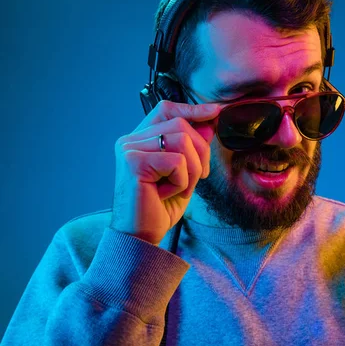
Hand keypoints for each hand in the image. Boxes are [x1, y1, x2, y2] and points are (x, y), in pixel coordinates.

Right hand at [110, 100, 220, 245]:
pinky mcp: (133, 163)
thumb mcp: (184, 173)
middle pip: (181, 125)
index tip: (214, 112)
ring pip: (182, 140)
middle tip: (199, 177)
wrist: (141, 237)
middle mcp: (130, 141)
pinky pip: (177, 161)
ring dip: (192, 169)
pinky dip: (181, 181)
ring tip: (179, 188)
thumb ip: (193, 148)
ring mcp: (129, 150)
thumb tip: (209, 122)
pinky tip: (166, 194)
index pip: (165, 110)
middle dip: (201, 152)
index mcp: (140, 140)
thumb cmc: (160, 207)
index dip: (191, 108)